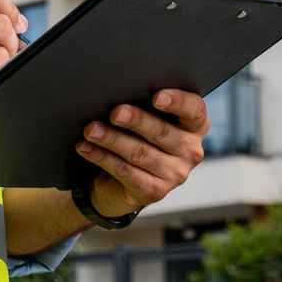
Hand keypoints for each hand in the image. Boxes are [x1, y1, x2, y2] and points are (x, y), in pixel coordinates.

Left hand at [77, 89, 208, 218]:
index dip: (177, 102)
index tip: (156, 97)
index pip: (194, 110)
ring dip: (112, 139)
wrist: (126, 179)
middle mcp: (190, 151)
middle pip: (162, 132)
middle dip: (136, 120)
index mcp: (195, 126)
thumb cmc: (139, 136)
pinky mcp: (154, 191)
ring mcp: (175, 174)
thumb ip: (145, 105)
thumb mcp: (149, 118)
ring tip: (91, 129)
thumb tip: (118, 90)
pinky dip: (102, 158)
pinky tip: (86, 147)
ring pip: (140, 153)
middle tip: (114, 112)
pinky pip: (125, 172)